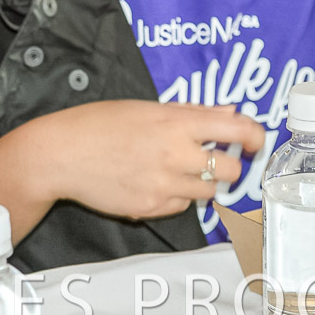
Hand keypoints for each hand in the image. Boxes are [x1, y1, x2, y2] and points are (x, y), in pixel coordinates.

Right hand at [21, 100, 265, 220]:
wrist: (59, 155)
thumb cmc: (96, 125)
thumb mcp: (145, 107)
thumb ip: (190, 112)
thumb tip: (228, 114)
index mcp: (174, 122)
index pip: (235, 130)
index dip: (255, 137)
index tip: (255, 141)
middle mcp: (173, 154)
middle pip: (229, 170)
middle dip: (227, 166)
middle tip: (214, 160)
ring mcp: (162, 185)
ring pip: (207, 192)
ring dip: (201, 182)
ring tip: (176, 169)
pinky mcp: (149, 208)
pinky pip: (180, 207)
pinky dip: (176, 197)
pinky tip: (154, 182)